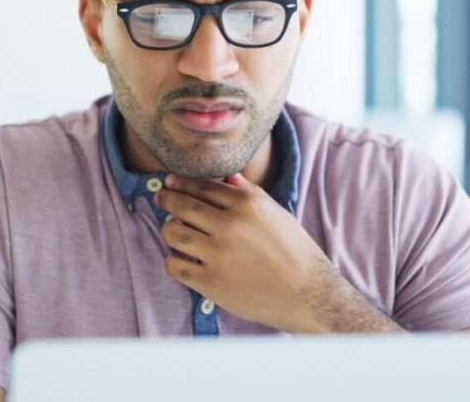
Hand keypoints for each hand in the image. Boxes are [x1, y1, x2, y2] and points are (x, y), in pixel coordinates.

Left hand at [155, 172, 335, 331]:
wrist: (308, 293)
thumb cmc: (294, 251)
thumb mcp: (275, 213)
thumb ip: (249, 193)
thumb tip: (228, 176)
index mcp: (247, 205)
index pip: (202, 187)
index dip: (181, 183)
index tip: (170, 182)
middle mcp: (230, 226)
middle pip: (182, 206)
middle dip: (166, 200)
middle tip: (161, 199)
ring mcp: (218, 255)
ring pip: (173, 233)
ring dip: (169, 229)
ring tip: (173, 231)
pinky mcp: (211, 283)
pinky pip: (175, 266)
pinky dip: (173, 260)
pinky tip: (181, 258)